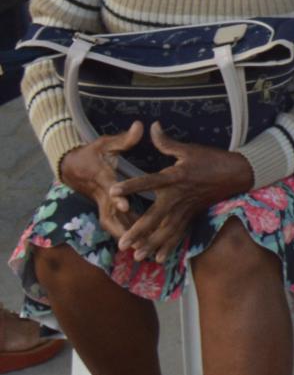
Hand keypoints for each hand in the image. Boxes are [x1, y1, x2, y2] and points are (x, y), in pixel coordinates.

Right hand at [59, 121, 144, 239]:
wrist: (71, 166)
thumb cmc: (92, 153)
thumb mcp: (105, 143)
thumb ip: (125, 138)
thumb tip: (141, 126)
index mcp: (103, 178)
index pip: (110, 191)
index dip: (118, 199)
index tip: (127, 206)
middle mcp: (102, 195)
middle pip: (110, 216)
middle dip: (121, 228)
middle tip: (136, 240)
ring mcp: (102, 203)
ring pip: (112, 224)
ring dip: (124, 235)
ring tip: (141, 248)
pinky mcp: (106, 208)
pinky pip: (115, 223)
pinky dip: (125, 232)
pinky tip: (141, 243)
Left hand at [107, 124, 253, 262]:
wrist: (237, 173)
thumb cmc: (212, 159)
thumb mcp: (189, 149)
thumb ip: (167, 142)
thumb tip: (152, 126)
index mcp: (174, 177)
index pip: (148, 182)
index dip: (130, 185)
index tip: (112, 190)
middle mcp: (178, 196)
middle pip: (155, 216)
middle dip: (138, 231)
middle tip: (123, 244)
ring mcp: (186, 208)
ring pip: (166, 230)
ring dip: (151, 244)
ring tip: (137, 256)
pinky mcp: (193, 215)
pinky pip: (179, 233)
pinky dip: (169, 246)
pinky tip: (158, 258)